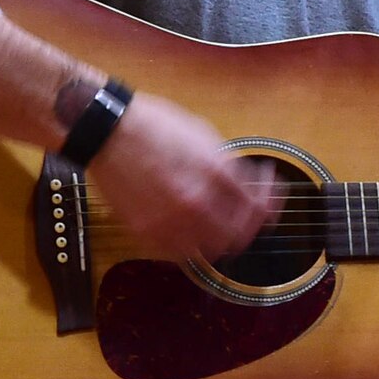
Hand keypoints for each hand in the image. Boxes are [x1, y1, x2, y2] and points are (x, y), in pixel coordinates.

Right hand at [85, 92, 280, 261]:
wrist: (107, 131)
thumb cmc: (155, 125)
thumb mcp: (204, 135)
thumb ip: (228, 164)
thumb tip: (246, 183)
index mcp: (215, 174)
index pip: (257, 205)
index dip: (270, 201)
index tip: (270, 195)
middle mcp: (196, 202)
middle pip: (240, 234)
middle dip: (250, 224)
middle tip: (249, 216)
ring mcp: (171, 222)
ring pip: (212, 249)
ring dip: (222, 237)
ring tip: (220, 224)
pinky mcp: (147, 233)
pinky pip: (181, 253)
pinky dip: (192, 244)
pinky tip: (191, 229)